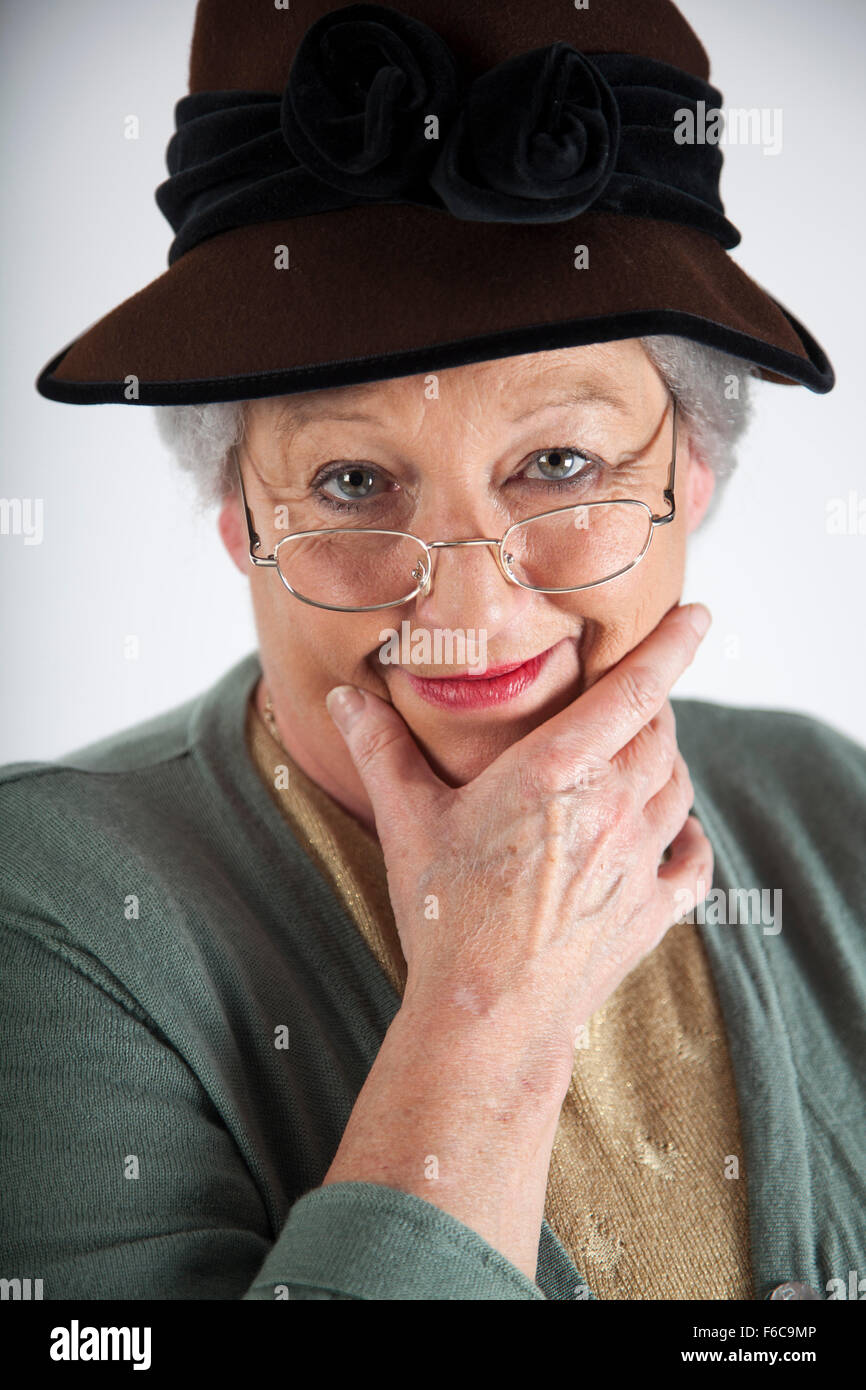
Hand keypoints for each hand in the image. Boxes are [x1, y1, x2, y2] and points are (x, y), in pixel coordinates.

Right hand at [325, 602, 713, 1071]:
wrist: (486, 1017)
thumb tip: (344, 696)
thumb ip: (382, 749)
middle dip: (649, 707)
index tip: (698, 611)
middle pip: (661, 732)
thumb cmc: (444, 914)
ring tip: (640, 758)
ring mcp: (639, 861)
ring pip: (679, 786)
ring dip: (666, 763)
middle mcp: (613, 806)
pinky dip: (691, 836)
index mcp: (558, 770)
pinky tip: (678, 833)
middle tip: (624, 702)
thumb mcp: (407, 821)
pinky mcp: (651, 912)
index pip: (636, 687)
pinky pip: (693, 860)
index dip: (671, 643)